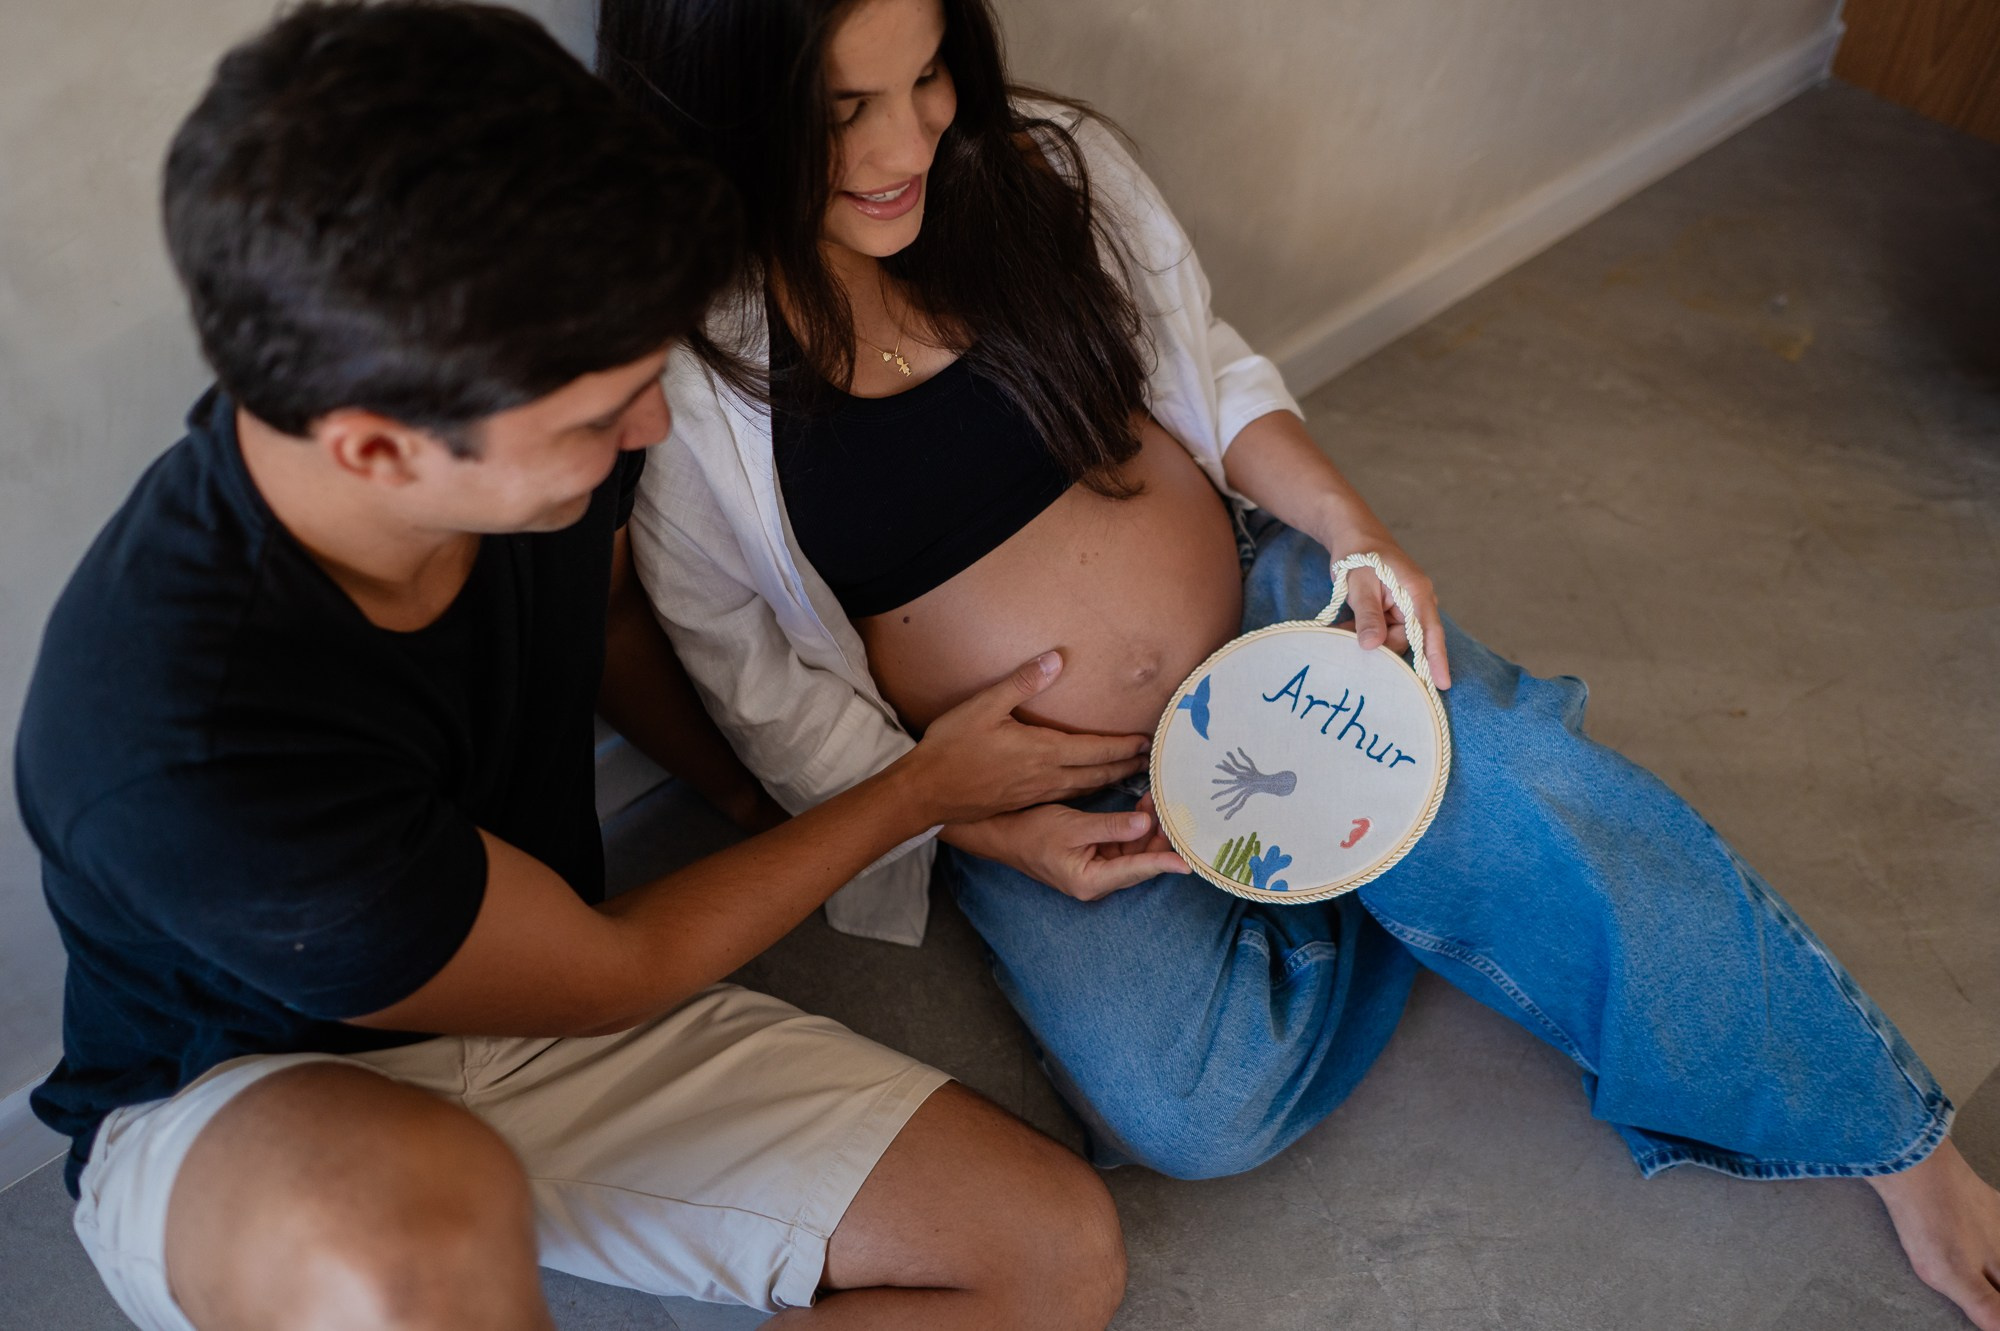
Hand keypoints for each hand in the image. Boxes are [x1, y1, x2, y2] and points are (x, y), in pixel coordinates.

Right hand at [899, 651, 1151, 825]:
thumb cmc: (953, 748)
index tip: (1146, 742)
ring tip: (1128, 774)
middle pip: (1097, 774)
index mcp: (1042, 752)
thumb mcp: (984, 706)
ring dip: (1109, 781)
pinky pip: (1066, 796)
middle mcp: (1046, 776)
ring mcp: (1035, 793)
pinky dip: (1086, 790)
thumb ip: (1022, 683)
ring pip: (1084, 788)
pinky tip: (1086, 786)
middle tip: (1149, 760)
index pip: (1095, 750)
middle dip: (1125, 766)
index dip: (1123, 747)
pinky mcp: (1022, 802)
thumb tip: (1056, 659)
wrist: (927, 793)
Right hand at [950, 792, 1189, 901]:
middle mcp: (1097, 882)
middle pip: (1140, 863)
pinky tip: (1144, 807)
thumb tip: (1146, 823)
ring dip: (1148, 829)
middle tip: (1176, 810)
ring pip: (1134, 853)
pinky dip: (1134, 828)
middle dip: (1160, 838)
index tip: (1189, 862)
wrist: (1002, 835)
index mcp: (1090, 881)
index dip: (1164, 863)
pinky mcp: (1095, 858)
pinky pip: (1123, 846)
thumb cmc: (1031, 832)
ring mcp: (1097, 871)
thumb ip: (1111, 826)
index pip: (1136, 870)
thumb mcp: (1072, 826)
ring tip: (1160, 802)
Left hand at [1330, 526, 1450, 688]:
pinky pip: (1385, 629)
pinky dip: (1367, 631)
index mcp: (1416, 592)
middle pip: (1405, 639)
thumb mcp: (1360, 586)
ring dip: (1369, 637)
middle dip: (1379, 645)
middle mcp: (1417, 600)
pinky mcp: (1395, 609)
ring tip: (1343, 628)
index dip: (1435, 659)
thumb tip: (1373, 646)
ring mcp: (1407, 605)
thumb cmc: (1358, 555)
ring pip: (1392, 636)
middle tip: (1348, 637)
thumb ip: (1367, 616)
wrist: (1353, 535)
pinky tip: (1347, 626)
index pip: (1430, 632)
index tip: (1441, 683)